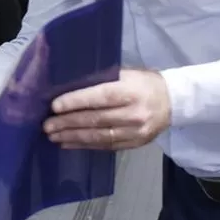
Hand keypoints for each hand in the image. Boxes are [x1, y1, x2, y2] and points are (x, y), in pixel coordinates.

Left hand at [43, 69, 170, 149]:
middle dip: (68, 123)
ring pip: (99, 136)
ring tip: (53, 136)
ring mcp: (135, 131)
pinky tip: (69, 143)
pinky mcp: (135, 143)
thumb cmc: (144, 82)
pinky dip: (86, 145)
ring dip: (73, 137)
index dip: (75, 102)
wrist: (173, 101)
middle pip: (96, 119)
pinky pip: (106, 146)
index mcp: (130, 90)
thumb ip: (102, 79)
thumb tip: (69, 85)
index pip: (99, 97)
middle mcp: (133, 113)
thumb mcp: (126, 74)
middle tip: (47, 125)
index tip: (54, 106)